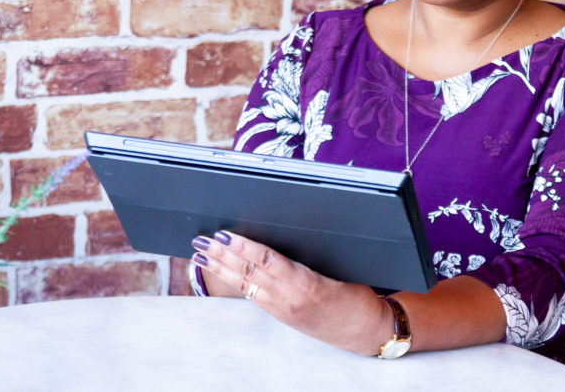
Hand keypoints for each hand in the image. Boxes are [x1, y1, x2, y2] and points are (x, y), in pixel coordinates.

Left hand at [191, 230, 392, 355]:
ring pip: (245, 284)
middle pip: (249, 271)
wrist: (364, 331)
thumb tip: (281, 233)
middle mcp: (289, 298)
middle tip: (201, 239)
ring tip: (201, 254)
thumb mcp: (340, 269)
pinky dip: (233, 281)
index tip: (223, 234)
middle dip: (222, 254)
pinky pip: (252, 295)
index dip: (242, 246)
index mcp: (306, 284)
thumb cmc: (357, 296)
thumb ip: (310, 257)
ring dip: (220, 268)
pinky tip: (222, 272)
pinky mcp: (281, 316)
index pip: (266, 260)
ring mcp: (282, 309)